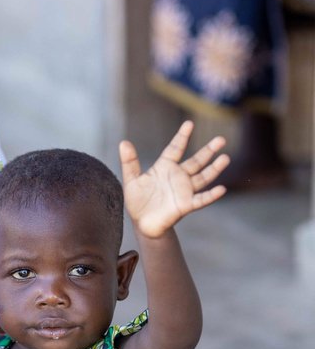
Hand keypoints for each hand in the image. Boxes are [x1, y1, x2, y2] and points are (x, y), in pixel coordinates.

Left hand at [119, 121, 228, 238]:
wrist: (142, 224)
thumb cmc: (138, 201)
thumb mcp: (131, 180)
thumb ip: (129, 162)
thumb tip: (123, 142)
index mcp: (165, 167)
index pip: (175, 148)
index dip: (182, 137)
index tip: (189, 124)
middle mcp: (178, 177)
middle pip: (197, 161)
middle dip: (209, 151)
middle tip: (221, 139)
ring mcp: (184, 191)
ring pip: (203, 177)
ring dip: (214, 169)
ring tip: (225, 158)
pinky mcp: (186, 205)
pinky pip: (201, 199)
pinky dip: (211, 195)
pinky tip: (221, 189)